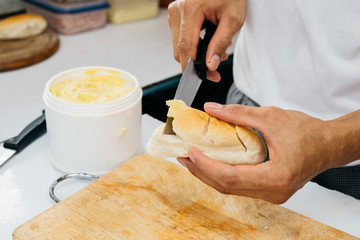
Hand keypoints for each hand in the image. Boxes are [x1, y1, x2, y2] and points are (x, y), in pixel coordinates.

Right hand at [168, 0, 245, 81]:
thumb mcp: (233, 19)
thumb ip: (220, 43)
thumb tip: (211, 65)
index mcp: (190, 9)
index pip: (185, 46)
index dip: (192, 66)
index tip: (202, 77)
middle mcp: (177, 11)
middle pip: (180, 49)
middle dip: (197, 62)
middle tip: (216, 66)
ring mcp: (174, 13)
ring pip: (179, 46)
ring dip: (196, 54)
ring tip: (217, 49)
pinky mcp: (176, 16)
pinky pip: (180, 38)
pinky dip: (193, 45)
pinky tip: (208, 41)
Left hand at [177, 103, 353, 203]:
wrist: (329, 144)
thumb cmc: (309, 132)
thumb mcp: (270, 117)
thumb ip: (238, 114)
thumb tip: (211, 109)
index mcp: (276, 177)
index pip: (231, 177)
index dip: (206, 166)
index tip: (190, 152)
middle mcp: (273, 192)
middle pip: (226, 186)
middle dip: (201, 171)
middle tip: (182, 156)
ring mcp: (271, 194)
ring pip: (231, 188)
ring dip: (208, 174)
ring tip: (191, 159)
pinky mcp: (269, 190)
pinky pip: (239, 185)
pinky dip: (221, 174)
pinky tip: (210, 163)